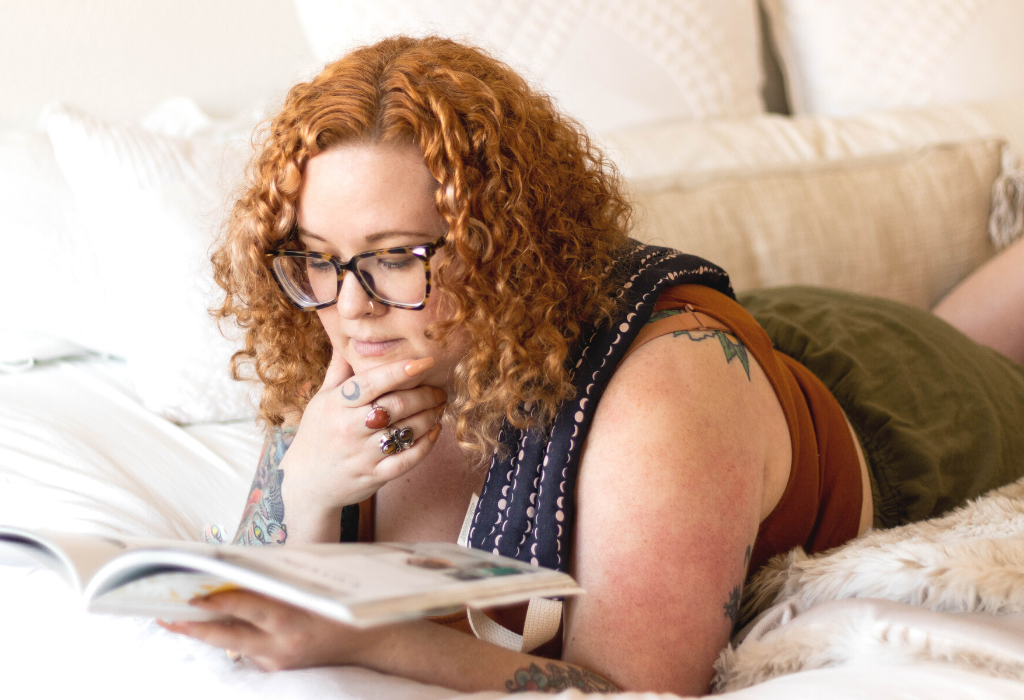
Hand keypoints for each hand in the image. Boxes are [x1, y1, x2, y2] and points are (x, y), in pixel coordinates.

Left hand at [158, 590, 389, 670]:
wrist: (370, 641)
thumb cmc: (339, 602)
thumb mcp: (309, 585)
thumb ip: (276, 581)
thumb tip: (235, 570)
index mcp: (291, 617)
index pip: (244, 607)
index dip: (214, 602)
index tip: (188, 595)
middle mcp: (281, 643)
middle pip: (226, 635)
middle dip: (191, 626)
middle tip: (163, 616)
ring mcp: (278, 659)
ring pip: (231, 645)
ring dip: (203, 632)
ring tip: (174, 619)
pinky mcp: (278, 668)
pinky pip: (248, 651)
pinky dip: (231, 638)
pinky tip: (211, 627)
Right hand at [280, 350, 446, 530]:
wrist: (305, 483)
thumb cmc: (317, 434)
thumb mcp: (321, 399)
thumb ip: (339, 370)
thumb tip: (349, 338)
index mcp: (336, 404)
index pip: (371, 383)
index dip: (400, 370)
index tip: (425, 361)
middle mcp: (348, 428)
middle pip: (395, 405)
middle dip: (425, 395)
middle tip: (440, 389)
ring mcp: (362, 454)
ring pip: (405, 431)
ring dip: (430, 416)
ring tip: (440, 406)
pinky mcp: (374, 476)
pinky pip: (407, 460)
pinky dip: (426, 445)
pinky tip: (434, 431)